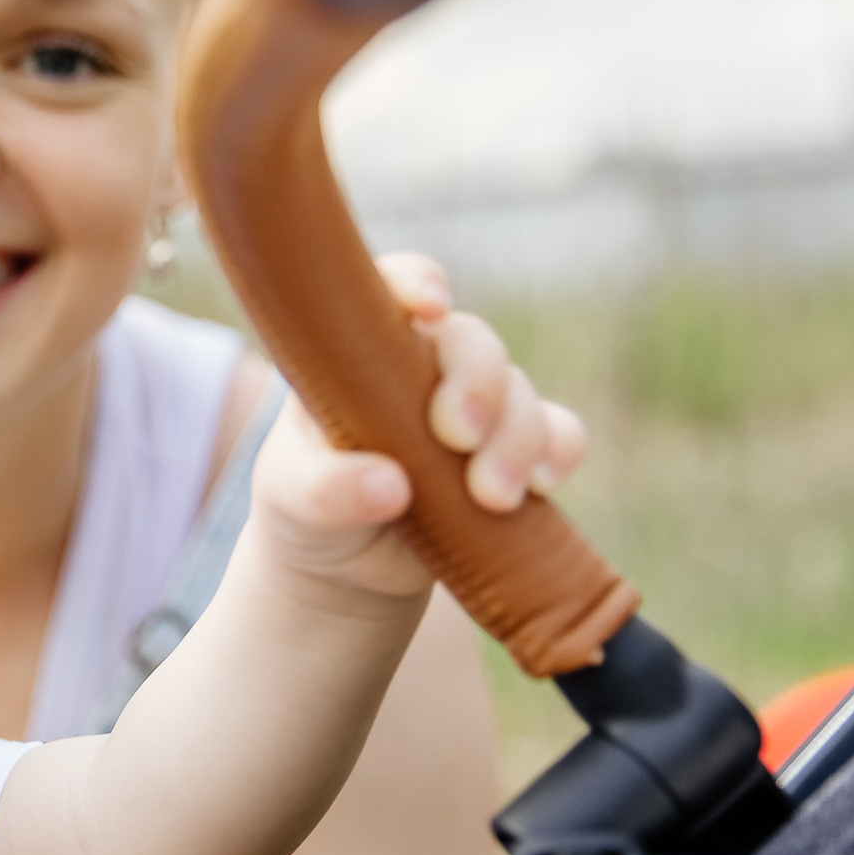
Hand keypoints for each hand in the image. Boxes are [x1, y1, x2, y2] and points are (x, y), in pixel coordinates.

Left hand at [248, 252, 585, 603]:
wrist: (345, 571)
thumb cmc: (306, 512)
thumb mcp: (295, 499)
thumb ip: (327, 489)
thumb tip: (389, 485)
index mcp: (359, 352)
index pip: (392, 288)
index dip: (416, 282)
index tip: (429, 309)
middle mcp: (422, 367)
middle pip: (471, 342)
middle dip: (477, 384)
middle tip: (457, 437)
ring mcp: (473, 407)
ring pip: (518, 391)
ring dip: (515, 438)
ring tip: (490, 498)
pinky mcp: (512, 452)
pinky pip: (558, 433)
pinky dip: (557, 453)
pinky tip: (539, 486)